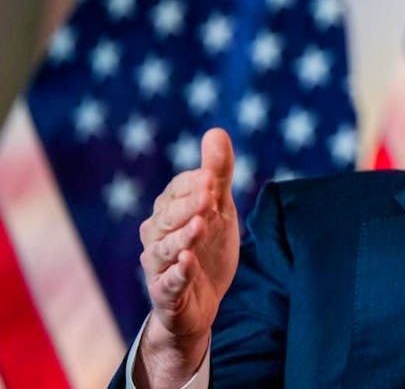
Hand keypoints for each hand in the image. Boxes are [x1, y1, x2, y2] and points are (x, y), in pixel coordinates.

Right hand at [135, 128, 240, 385]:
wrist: (203, 301)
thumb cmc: (207, 247)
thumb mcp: (219, 209)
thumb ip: (218, 173)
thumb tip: (216, 131)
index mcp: (167, 211)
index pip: (176, 191)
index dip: (195, 185)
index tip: (214, 178)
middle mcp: (156, 236)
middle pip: (168, 217)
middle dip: (188, 206)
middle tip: (210, 196)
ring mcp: (158, 266)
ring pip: (165, 249)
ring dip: (182, 237)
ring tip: (200, 226)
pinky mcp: (166, 294)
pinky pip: (168, 284)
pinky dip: (177, 274)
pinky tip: (187, 262)